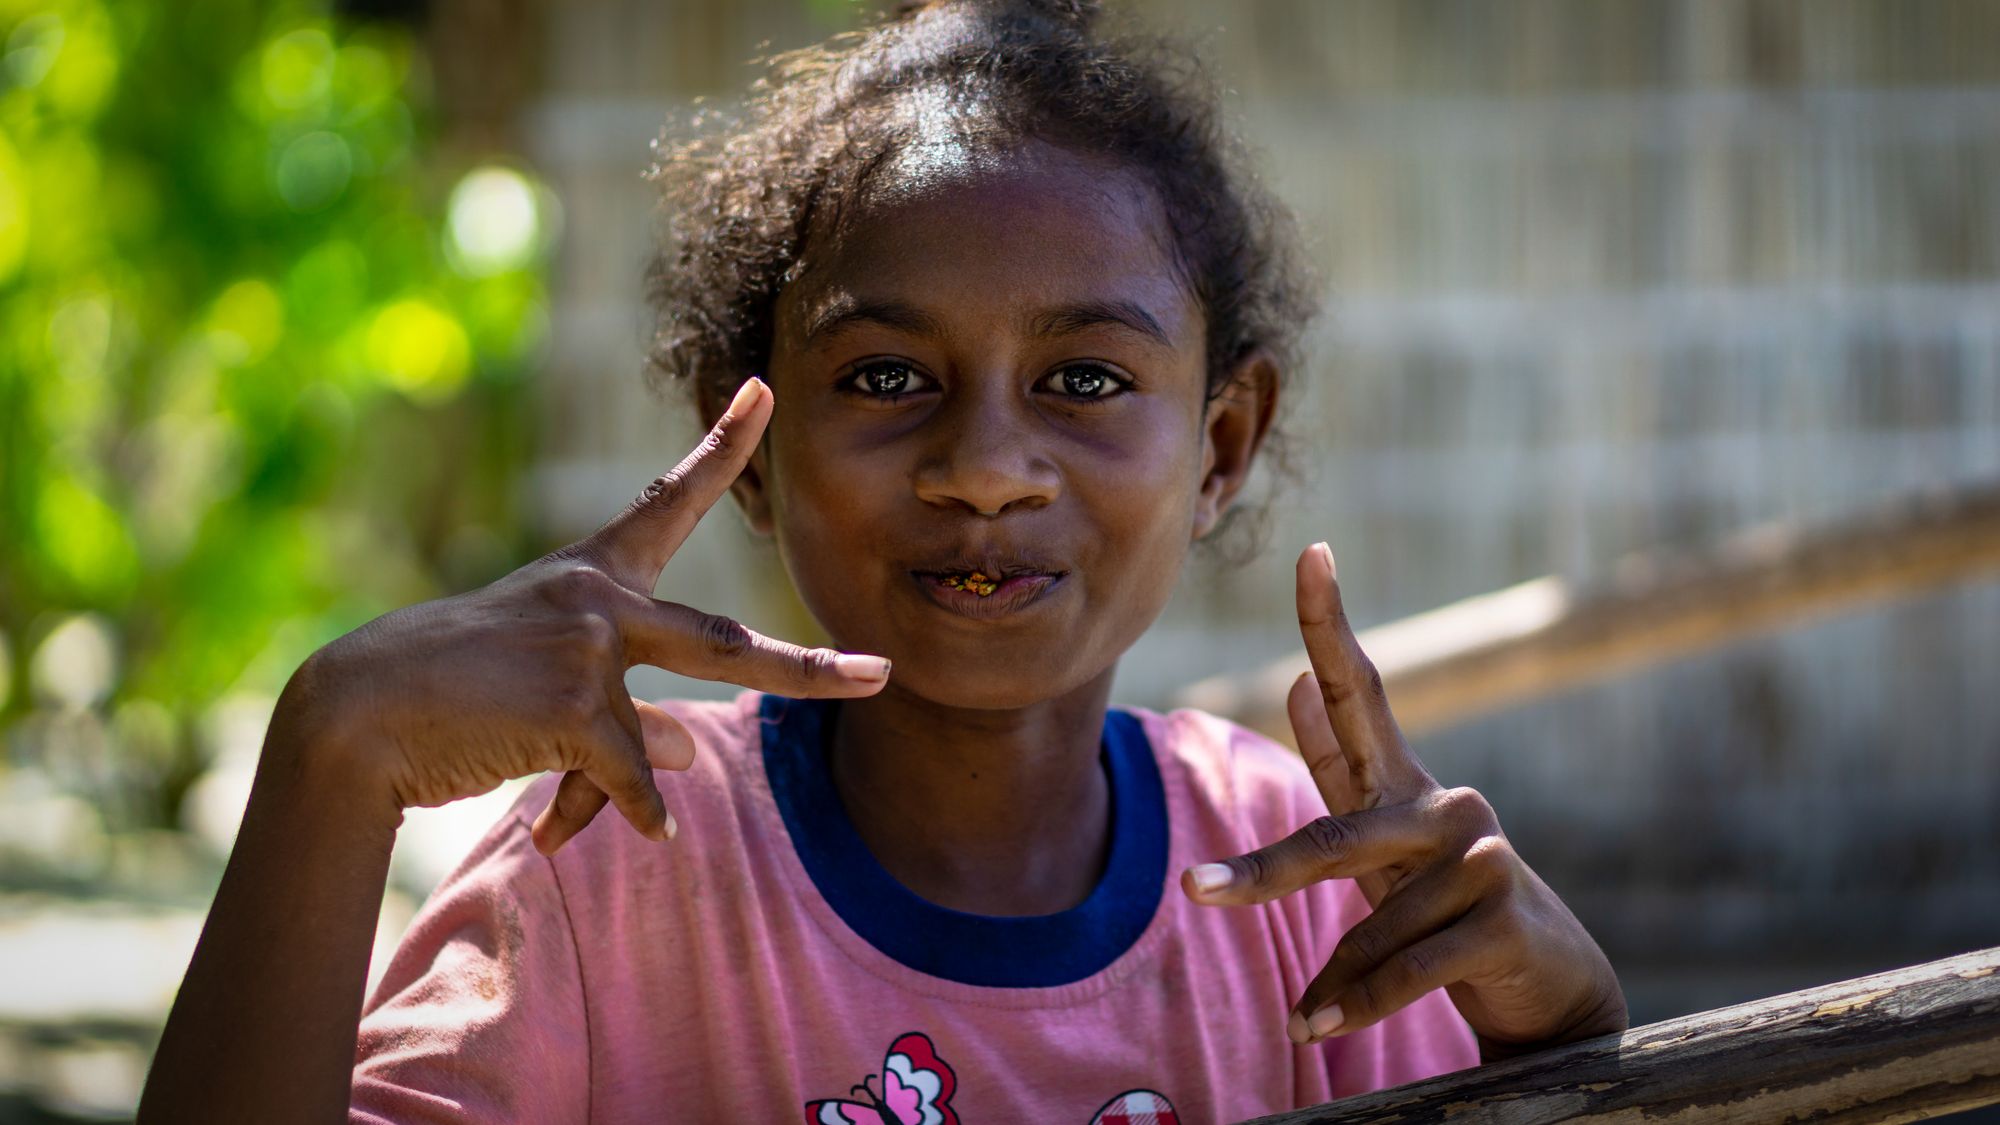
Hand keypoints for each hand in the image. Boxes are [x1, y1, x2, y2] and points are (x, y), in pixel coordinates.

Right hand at [279, 378, 889, 853]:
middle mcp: (598, 600)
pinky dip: (618, 814)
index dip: (722, 446)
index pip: (668, 499)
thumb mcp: (546, 686)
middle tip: (879, 675)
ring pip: (668, 730)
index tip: (765, 390)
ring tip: (627, 824)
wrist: (357, 713)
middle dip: (810, 669)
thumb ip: (622, 712)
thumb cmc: (449, 694)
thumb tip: (690, 755)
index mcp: (592, 575)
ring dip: (650, 783)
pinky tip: (572, 837)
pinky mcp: (571, 706)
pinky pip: (625, 778)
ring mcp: (587, 648)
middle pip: (727, 642)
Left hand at [1181, 543, 1625, 1057]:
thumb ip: (1341, 771)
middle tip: (1193, 890)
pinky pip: (1403, 967)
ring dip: (1332, 985)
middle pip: (1331, 838)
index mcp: (1403, 782)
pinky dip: (1355, 1005)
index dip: (1330, 621)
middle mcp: (1443, 805)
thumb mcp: (1382, 848)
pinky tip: (1320, 1025)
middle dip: (1258, 874)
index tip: (1311, 552)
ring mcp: (1478, 856)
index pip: (1362, 689)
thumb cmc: (1442, 913)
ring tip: (1311, 1017)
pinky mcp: (1500, 913)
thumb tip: (1296, 684)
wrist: (1546, 988)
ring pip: (1365, 927)